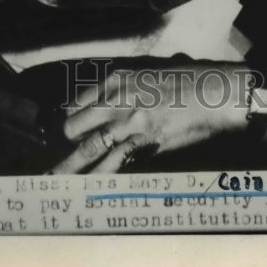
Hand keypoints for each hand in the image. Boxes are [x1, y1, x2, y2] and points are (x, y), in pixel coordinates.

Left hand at [50, 61, 247, 173]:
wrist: (217, 94)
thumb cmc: (191, 80)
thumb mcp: (151, 74)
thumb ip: (129, 89)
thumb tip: (115, 106)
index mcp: (117, 79)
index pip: (78, 103)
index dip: (72, 121)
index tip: (68, 134)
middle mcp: (117, 99)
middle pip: (74, 126)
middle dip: (67, 146)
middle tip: (59, 161)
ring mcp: (129, 123)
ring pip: (88, 150)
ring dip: (68, 170)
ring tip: (49, 185)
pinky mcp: (144, 144)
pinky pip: (114, 165)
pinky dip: (99, 180)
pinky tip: (86, 192)